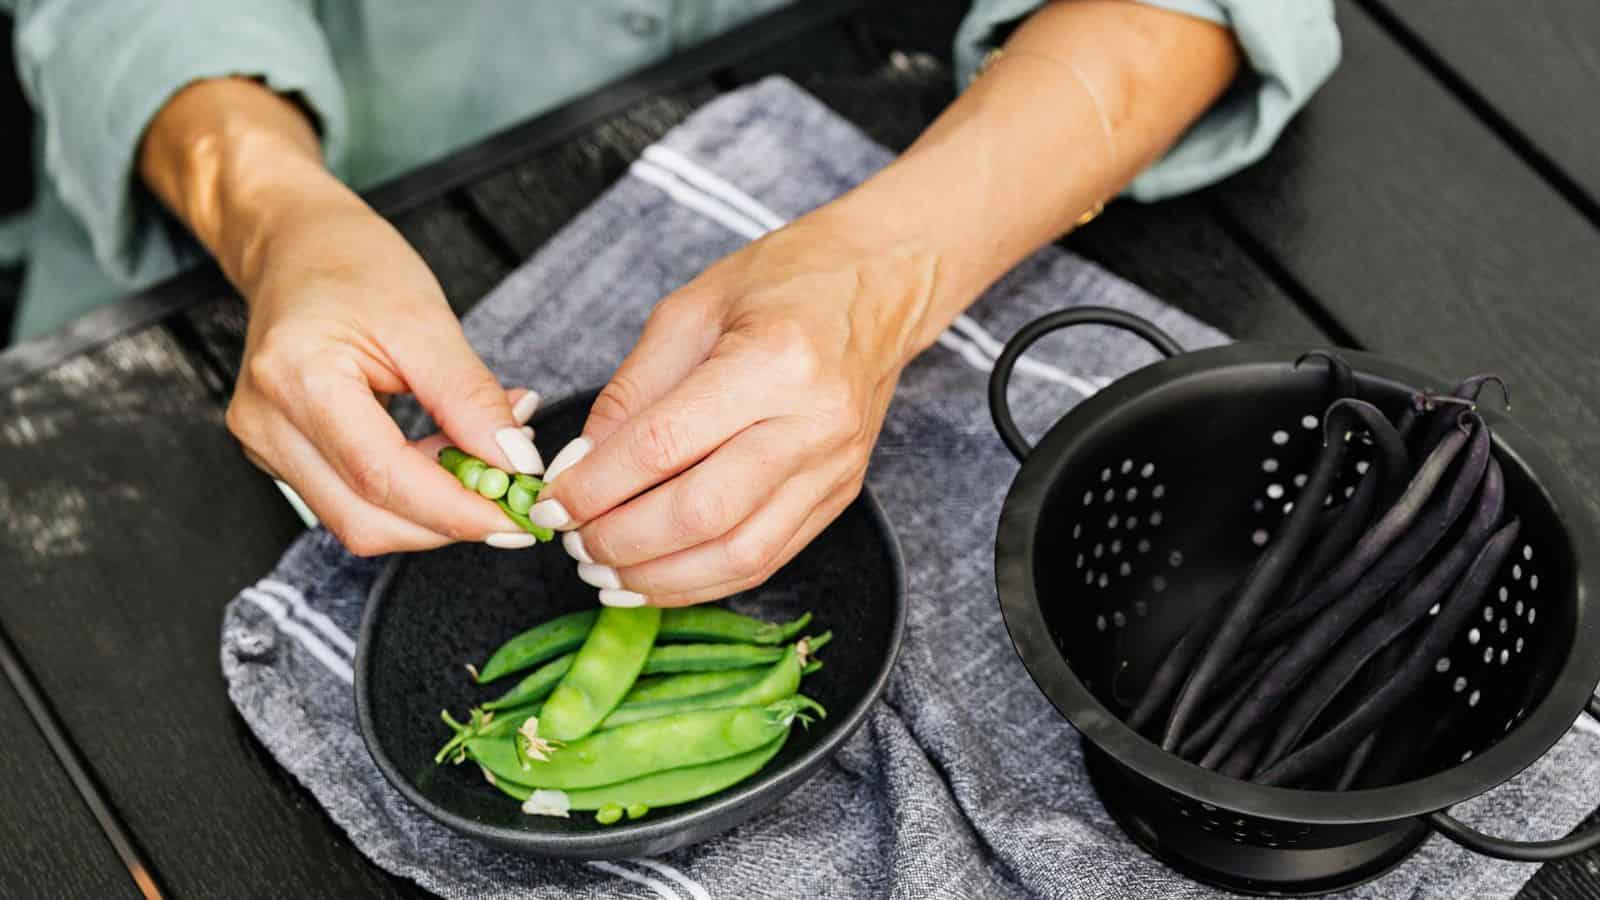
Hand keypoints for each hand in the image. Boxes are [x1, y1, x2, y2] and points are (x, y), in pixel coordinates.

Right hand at [139, 77, 546, 555]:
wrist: (295, 246)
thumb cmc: (352, 265)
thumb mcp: (425, 318)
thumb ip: (470, 397)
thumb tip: (515, 463)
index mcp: (298, 378)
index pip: (383, 478)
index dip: (456, 510)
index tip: (517, 516)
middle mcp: (267, 424)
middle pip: (366, 520)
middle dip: (448, 521)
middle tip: (513, 497)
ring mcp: (266, 445)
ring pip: (360, 521)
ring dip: (433, 510)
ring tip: (486, 461)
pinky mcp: (281, 456)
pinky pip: (353, 498)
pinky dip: (412, 492)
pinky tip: (451, 457)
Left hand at [527, 214, 941, 605]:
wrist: (880, 284)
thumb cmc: (783, 282)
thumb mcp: (690, 311)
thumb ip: (632, 392)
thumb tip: (581, 465)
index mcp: (773, 361)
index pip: (663, 446)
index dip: (596, 485)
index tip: (553, 501)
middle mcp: (814, 423)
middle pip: (702, 512)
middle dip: (623, 540)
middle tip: (574, 543)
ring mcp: (834, 467)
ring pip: (739, 553)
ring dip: (661, 577)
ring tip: (605, 573)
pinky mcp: (840, 495)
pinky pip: (768, 559)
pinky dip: (704, 580)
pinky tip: (657, 578)